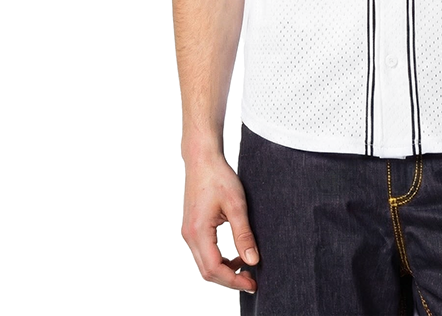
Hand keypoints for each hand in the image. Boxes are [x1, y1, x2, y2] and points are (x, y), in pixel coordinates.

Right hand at [180, 155, 258, 292]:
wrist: (202, 159)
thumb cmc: (218, 177)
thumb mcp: (236, 204)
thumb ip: (244, 234)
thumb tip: (253, 260)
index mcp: (198, 231)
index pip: (214, 268)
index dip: (234, 280)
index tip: (253, 283)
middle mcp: (189, 236)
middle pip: (207, 271)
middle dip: (230, 280)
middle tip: (252, 281)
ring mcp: (188, 233)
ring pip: (204, 264)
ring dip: (224, 270)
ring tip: (246, 266)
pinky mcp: (192, 228)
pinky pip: (203, 253)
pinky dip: (219, 259)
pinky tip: (235, 255)